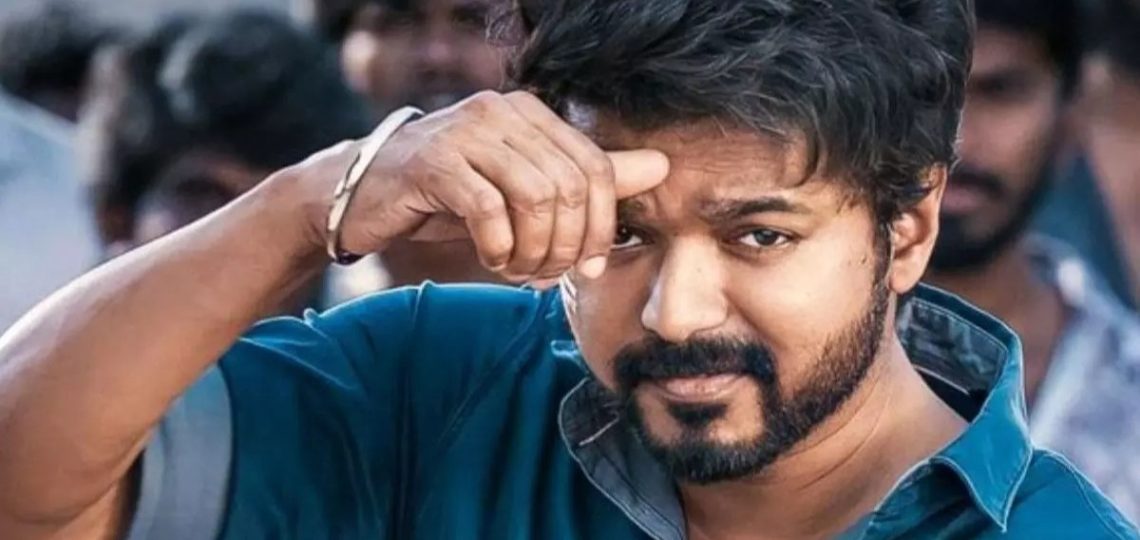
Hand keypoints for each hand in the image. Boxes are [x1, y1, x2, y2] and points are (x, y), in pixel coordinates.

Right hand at [302, 91, 669, 282]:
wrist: (365, 196)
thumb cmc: (452, 195)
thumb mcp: (526, 188)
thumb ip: (590, 177)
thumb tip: (661, 167)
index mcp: (532, 112)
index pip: (597, 169)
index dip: (602, 227)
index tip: (588, 266)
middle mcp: (502, 110)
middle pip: (570, 187)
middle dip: (567, 246)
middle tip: (548, 275)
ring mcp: (465, 131)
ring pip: (535, 199)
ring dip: (534, 251)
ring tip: (520, 270)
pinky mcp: (433, 161)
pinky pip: (489, 210)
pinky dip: (499, 246)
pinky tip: (492, 258)